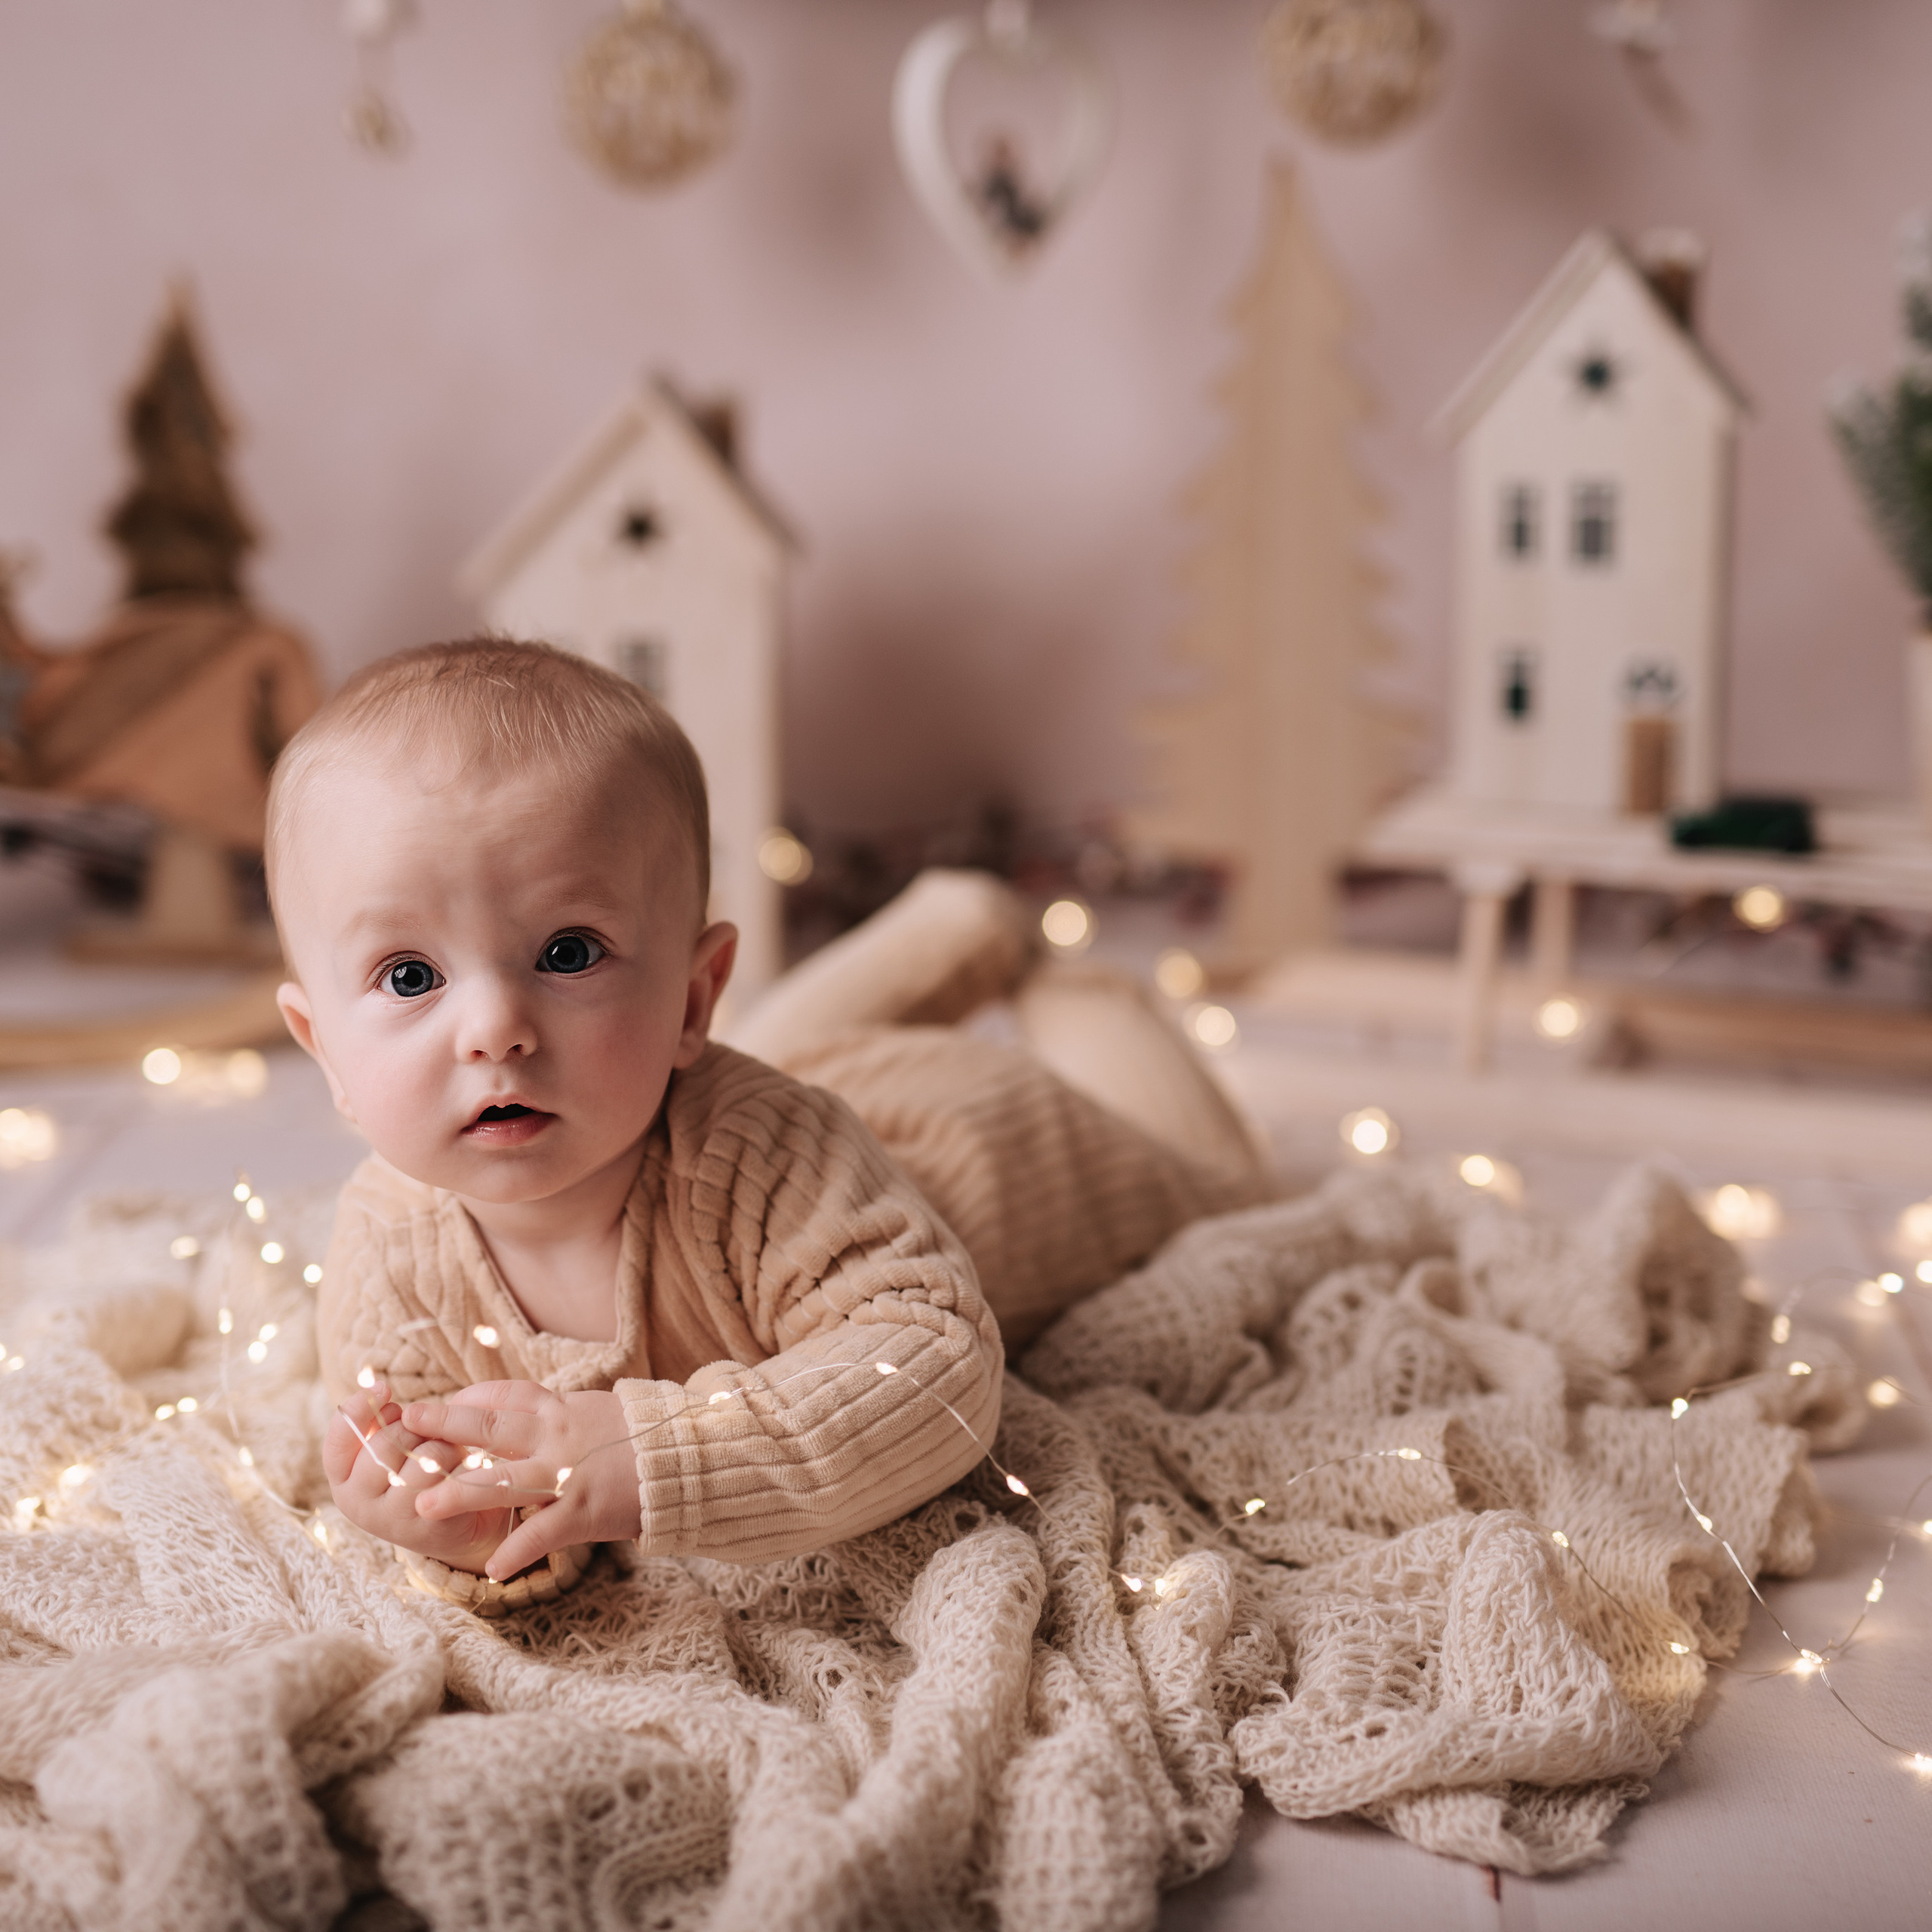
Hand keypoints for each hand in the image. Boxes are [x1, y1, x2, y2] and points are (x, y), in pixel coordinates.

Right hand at [323, 1379, 514, 1575]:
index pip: (338, 1441)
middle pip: (384, 1445)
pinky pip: (450, 1479)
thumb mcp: (392, 1448)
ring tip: (448, 1452)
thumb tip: (378, 1392)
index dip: (358, 1410)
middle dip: (413, 1428)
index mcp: (343, 1482)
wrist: (456, 1523)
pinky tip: (466, 1468)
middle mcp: (359, 1505)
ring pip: (421, 1459)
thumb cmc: (418, 1473)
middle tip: (427, 1432)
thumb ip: (378, 1425)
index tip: (384, 1388)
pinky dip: (463, 1464)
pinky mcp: (427, 1529)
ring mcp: (391, 1521)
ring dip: (443, 1445)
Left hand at [402, 1381, 640, 1580]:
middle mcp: (556, 1435)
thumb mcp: (593, 1412)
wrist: (687, 1458)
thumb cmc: (640, 1437)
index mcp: (559, 1410)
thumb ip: (554, 1415)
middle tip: (404, 1428)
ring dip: (460, 1492)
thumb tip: (517, 1413)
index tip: (428, 1409)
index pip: (503, 1396)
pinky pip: (542, 1532)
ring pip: (503, 1480)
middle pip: (490, 1427)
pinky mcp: (583, 1509)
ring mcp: (567, 1472)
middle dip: (444, 1427)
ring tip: (422, 1506)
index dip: (463, 1402)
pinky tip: (493, 1570)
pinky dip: (517, 1551)